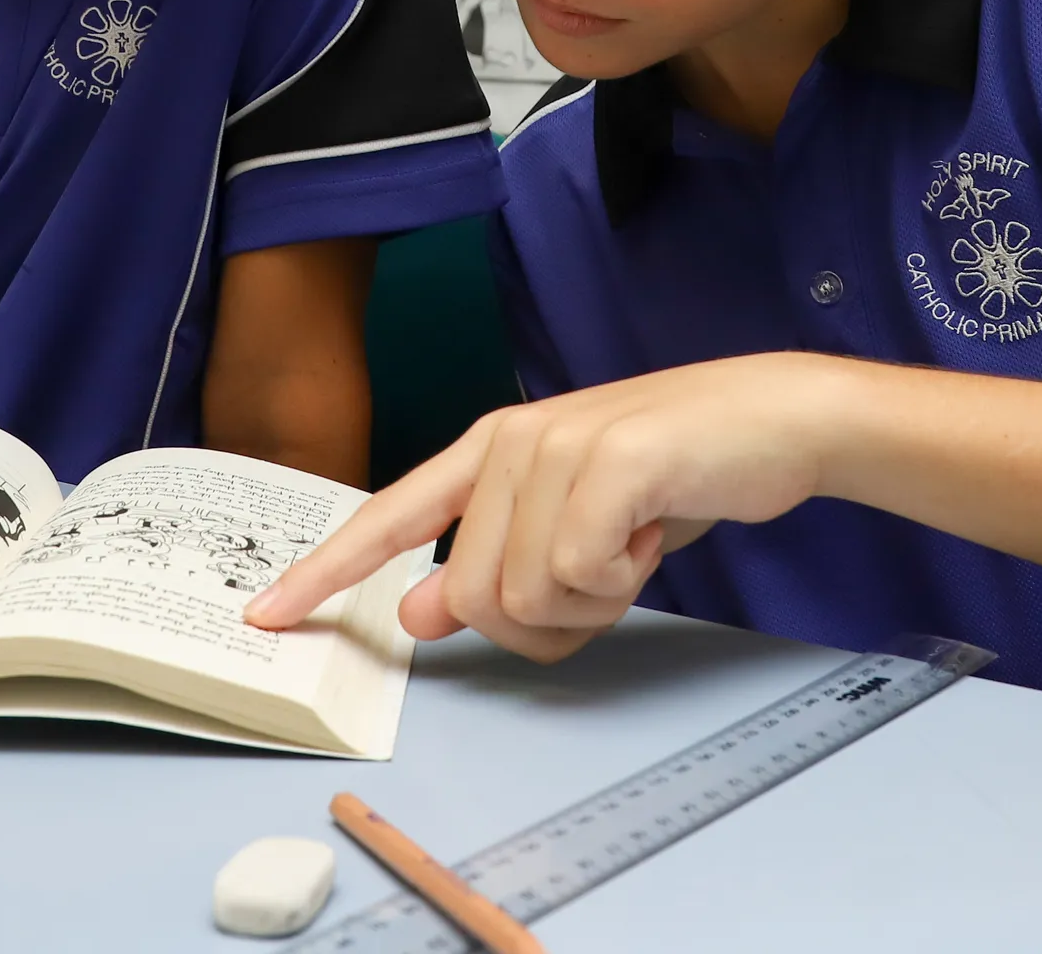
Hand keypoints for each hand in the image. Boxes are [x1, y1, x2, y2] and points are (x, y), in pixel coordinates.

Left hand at [243, 355, 850, 662]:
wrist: (777, 419)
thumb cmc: (677, 476)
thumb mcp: (577, 526)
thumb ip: (498, 562)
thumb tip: (422, 612)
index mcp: (490, 451)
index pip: (389, 517)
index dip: (324, 571)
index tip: (264, 617)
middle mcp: (509, 441)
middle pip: (476, 598)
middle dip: (545, 621)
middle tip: (607, 576)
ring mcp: (556, 444)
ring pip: (523, 596)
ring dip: (592, 602)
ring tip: (633, 545)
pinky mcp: (608, 461)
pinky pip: (578, 575)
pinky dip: (623, 581)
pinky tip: (653, 532)